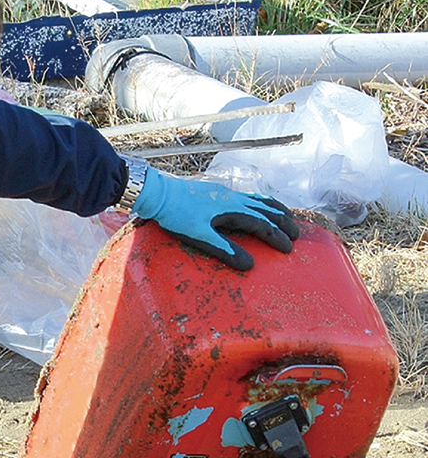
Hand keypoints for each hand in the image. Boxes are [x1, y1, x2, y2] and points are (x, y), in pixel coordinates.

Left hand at [134, 167, 298, 270]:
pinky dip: (260, 201)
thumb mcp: (200, 237)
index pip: (262, 224)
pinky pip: (247, 196)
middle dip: (283, 221)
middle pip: (266, 209)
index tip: (289, 249)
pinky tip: (256, 205)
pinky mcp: (217, 192)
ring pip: (258, 199)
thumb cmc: (178, 216)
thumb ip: (225, 250)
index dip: (277, 236)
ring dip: (274, 208)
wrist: (159, 193)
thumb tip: (250, 266)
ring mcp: (226, 193)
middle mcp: (233, 198)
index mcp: (232, 210)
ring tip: (285, 215)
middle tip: (297, 234)